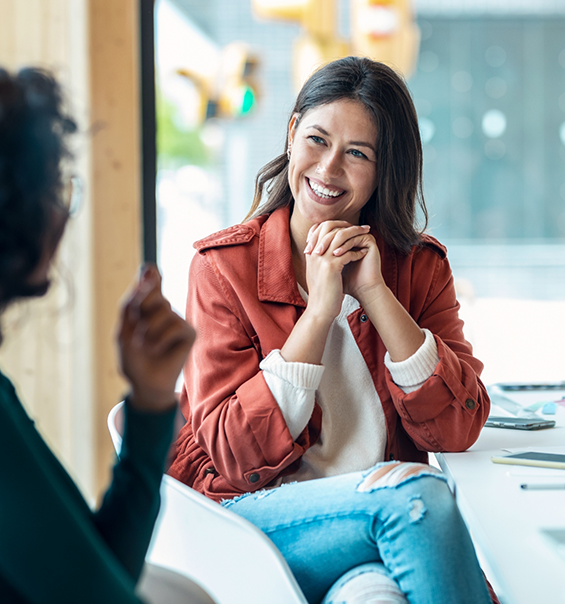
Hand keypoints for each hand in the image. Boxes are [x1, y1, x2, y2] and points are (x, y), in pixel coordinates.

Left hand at [117, 264, 194, 411]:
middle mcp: (164, 309)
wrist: (144, 384)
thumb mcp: (123, 329)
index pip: (150, 280)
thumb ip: (130, 302)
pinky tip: (156, 349)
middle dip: (141, 307)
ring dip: (148, 329)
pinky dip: (161, 338)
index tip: (148, 270)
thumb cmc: (133, 358)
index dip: (149, 274)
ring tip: (145, 345)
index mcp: (146, 306)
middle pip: (153, 291)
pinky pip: (175, 325)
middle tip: (137, 327)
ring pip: (164, 308)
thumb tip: (145, 273)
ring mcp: (177, 320)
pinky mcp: (189, 332)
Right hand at [303, 221, 370, 320]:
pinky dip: (357, 252)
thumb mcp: (317, 272)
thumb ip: (321, 258)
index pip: (319, 228)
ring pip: (339, 237)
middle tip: (362, 227)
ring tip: (367, 235)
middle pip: (329, 227)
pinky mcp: (331, 267)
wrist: (320, 310)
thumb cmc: (322, 293)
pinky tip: (363, 254)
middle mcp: (313, 253)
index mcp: (310, 253)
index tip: (349, 226)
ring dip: (356, 234)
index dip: (335, 224)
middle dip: (347, 225)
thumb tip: (333, 248)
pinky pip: (347, 252)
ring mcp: (321, 259)